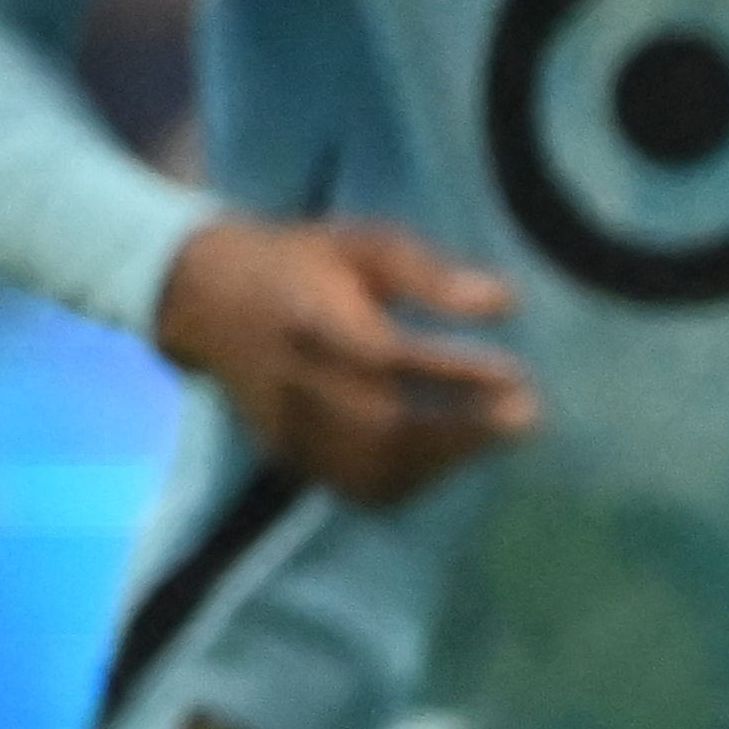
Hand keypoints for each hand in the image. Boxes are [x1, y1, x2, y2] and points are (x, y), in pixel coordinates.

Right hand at [154, 212, 540, 505]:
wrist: (203, 296)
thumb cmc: (299, 262)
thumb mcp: (361, 244)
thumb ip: (429, 273)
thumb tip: (503, 303)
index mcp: (312, 319)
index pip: (387, 358)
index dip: (455, 374)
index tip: (517, 375)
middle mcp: (296, 380)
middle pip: (381, 425)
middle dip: (462, 428)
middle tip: (526, 415)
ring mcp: (288, 424)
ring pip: (370, 465)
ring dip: (442, 460)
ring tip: (493, 435)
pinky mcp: (287, 453)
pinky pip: (354, 484)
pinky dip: (409, 479)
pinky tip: (448, 459)